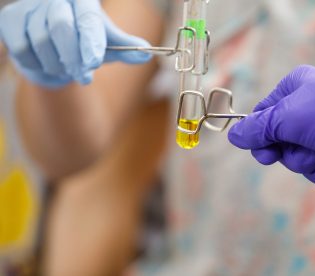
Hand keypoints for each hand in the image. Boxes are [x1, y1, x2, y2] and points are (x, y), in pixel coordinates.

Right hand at [0, 0, 150, 87]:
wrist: (56, 53)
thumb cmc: (84, 46)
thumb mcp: (108, 47)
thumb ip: (127, 49)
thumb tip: (147, 54)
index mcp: (83, 1)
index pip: (88, 18)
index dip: (91, 41)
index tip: (94, 63)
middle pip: (61, 27)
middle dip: (73, 58)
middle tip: (84, 76)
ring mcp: (29, 7)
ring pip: (39, 41)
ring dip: (56, 64)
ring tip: (66, 69)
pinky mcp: (9, 20)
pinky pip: (21, 49)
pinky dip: (36, 64)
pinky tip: (46, 64)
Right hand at [228, 65, 314, 196]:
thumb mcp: (291, 116)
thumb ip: (259, 128)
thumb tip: (233, 136)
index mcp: (293, 93)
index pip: (261, 120)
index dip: (262, 141)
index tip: (268, 153)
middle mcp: (308, 114)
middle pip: (282, 150)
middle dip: (300, 155)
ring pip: (305, 168)